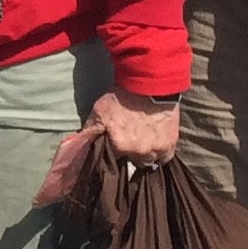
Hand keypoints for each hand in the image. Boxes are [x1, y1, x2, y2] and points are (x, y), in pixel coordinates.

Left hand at [35, 90, 179, 204]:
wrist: (150, 85)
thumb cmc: (122, 97)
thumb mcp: (99, 112)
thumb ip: (90, 132)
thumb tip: (77, 144)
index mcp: (119, 147)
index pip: (112, 161)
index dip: (112, 154)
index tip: (113, 148)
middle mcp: (139, 153)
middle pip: (132, 163)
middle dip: (129, 156)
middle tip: (128, 144)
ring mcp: (157, 150)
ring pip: (149, 162)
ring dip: (144, 156)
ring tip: (142, 145)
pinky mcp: (171, 144)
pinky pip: (165, 158)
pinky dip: (160, 154)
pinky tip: (156, 146)